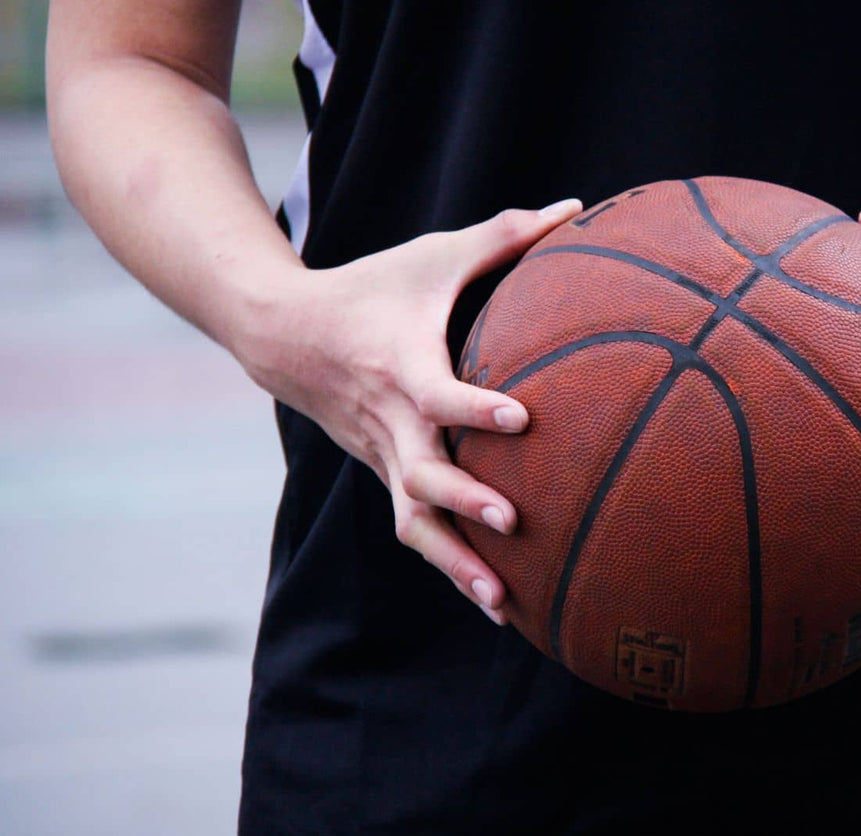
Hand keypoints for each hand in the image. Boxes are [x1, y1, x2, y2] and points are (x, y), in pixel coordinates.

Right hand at [237, 199, 582, 622]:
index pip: (438, 393)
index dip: (475, 408)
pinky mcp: (383, 475)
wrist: (283, 334)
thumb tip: (577, 208)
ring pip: (414, 522)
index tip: (521, 419)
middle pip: (421, 475)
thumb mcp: (433, 256)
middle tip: (513, 521)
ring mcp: (382, 456)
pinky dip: (450, 566)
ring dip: (456, 564)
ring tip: (503, 602)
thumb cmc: (372, 288)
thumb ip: (504, 236)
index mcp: (402, 365)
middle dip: (464, 502)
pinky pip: (416, 529)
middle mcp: (389, 421)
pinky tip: (496, 601)